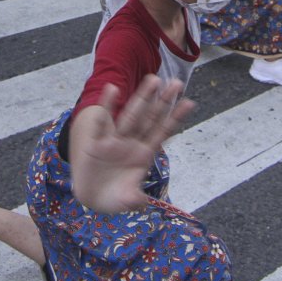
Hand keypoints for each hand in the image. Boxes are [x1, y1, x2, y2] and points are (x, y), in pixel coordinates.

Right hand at [70, 77, 194, 213]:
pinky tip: (112, 88)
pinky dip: (106, 104)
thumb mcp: (126, 200)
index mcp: (143, 155)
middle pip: (150, 119)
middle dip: (162, 102)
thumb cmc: (115, 197)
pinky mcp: (97, 142)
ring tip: (154, 79)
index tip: (190, 102)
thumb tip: (140, 202)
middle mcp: (131, 143)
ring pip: (130, 115)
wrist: (91, 197)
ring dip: (142, 97)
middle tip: (177, 82)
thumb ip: (134, 198)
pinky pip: (102, 121)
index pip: (162, 133)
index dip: (176, 118)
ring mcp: (115, 140)